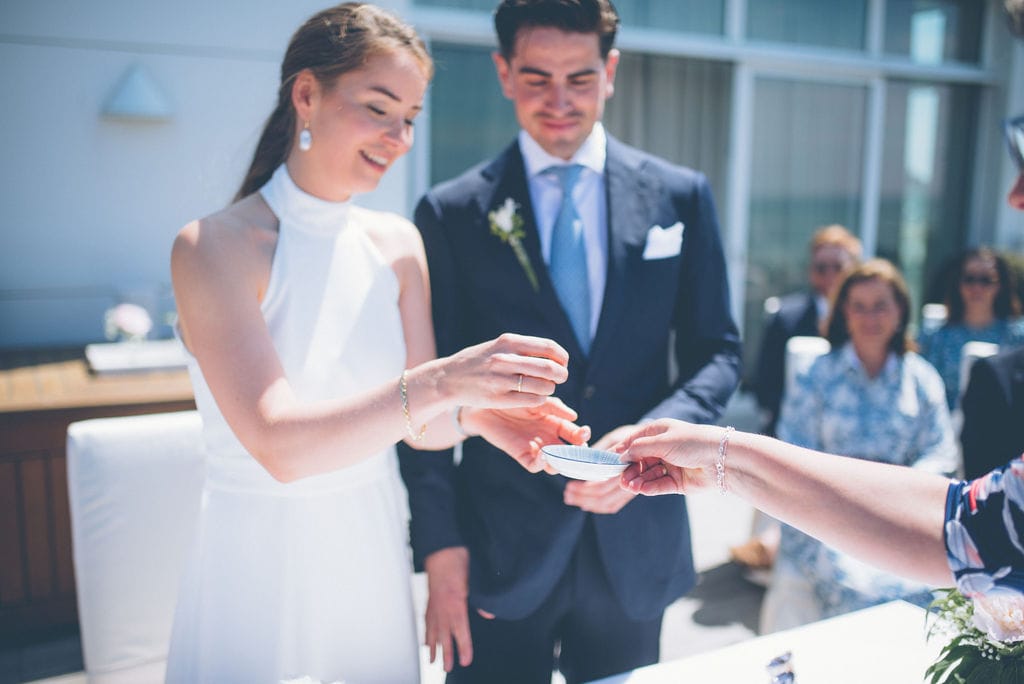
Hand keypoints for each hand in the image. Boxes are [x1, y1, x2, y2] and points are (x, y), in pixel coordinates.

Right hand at [424, 547, 472, 670]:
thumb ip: (481, 599)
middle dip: (446, 653)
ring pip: (433, 630)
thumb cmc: (458, 561)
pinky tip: (425, 639)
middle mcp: (442, 607)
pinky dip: (426, 632)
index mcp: (455, 603)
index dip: (463, 647)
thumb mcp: (475, 578)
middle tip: (447, 668)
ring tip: (433, 660)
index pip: (460, 631)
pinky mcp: (430, 600)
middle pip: (444, 635)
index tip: (465, 660)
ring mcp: (434, 604)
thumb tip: (489, 613)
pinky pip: (426, 620)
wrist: (442, 549)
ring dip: (433, 647)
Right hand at [435, 333, 569, 410]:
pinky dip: (540, 399)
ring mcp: (501, 380)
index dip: (562, 357)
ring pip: (542, 386)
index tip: (562, 362)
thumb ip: (522, 348)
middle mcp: (504, 359)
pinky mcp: (498, 398)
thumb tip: (554, 354)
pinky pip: (531, 400)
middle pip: (548, 368)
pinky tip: (536, 397)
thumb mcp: (498, 346)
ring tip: (545, 388)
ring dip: (550, 388)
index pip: (548, 347)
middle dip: (561, 374)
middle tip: (560, 378)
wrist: (449, 378)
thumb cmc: (478, 361)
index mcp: (508, 342)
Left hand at [464, 397, 590, 472]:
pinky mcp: (521, 455)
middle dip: (577, 453)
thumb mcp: (536, 399)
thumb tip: (574, 416)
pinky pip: (535, 465)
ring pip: (554, 463)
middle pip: (568, 452)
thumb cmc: (512, 397)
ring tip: (562, 453)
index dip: (582, 436)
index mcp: (555, 423)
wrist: (485, 404)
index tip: (585, 433)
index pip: (574, 434)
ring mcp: (535, 448)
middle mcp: (548, 438)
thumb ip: (554, 407)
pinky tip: (544, 453)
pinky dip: (542, 464)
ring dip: (561, 462)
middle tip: (580, 448)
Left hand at [561, 424, 639, 512]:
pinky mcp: (629, 492)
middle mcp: (631, 482)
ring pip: (608, 504)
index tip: (570, 485)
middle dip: (582, 497)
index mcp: (626, 468)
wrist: (654, 440)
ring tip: (571, 498)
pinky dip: (599, 507)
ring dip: (588, 503)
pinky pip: (614, 505)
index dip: (584, 489)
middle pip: (603, 497)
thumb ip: (603, 450)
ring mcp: (631, 489)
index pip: (602, 485)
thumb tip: (586, 459)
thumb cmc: (634, 435)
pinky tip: (586, 504)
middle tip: (567, 493)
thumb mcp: (616, 437)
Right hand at [613, 419, 717, 495]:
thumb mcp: (662, 441)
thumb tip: (621, 455)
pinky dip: (648, 487)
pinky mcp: (677, 482)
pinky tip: (639, 488)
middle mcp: (664, 449)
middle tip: (620, 478)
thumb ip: (639, 448)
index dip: (622, 450)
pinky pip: (658, 485)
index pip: (635, 441)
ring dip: (637, 479)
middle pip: (640, 460)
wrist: (721, 459)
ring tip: (628, 485)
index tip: (609, 460)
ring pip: (648, 474)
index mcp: (659, 433)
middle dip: (629, 469)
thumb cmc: (693, 442)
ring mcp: (670, 466)